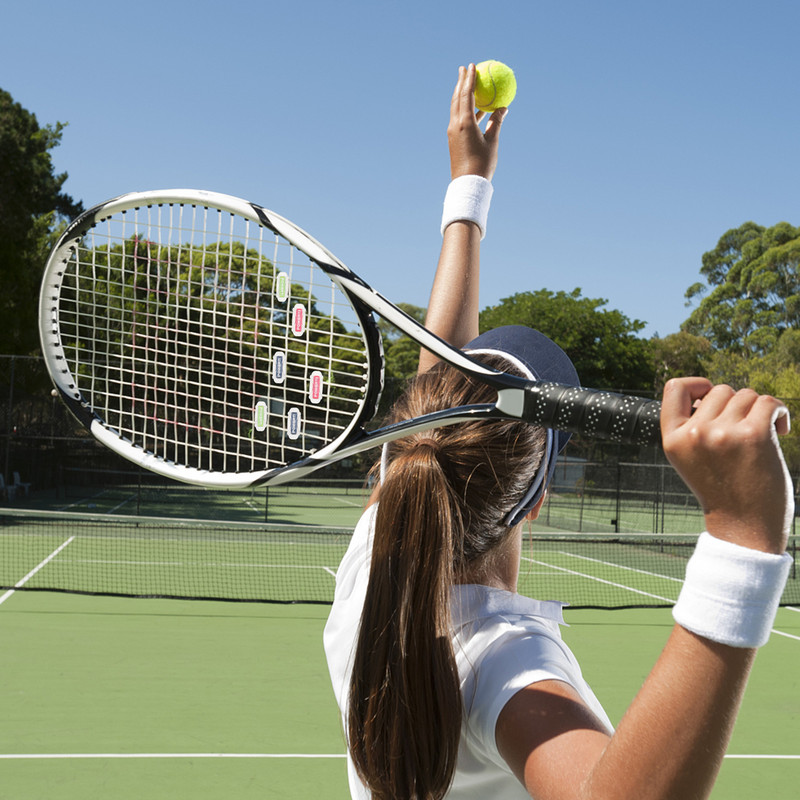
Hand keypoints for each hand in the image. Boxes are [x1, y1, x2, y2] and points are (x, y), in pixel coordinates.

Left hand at [448, 64, 506, 179]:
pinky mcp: (454, 139)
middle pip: (457, 97)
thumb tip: (503, 108)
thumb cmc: (482, 163)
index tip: (471, 66)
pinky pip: (459, 118)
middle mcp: (455, 125)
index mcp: (465, 123)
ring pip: (456, 107)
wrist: (467, 183)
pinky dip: (465, 109)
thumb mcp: (492, 141)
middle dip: (461, 82)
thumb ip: (497, 122)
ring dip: (461, 94)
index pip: (466, 95)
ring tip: (466, 83)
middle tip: (464, 69)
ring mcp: (453, 132)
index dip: (469, 79)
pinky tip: (473, 108)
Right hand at [661, 377, 793, 553]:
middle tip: (743, 431)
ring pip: (745, 395)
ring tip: (762, 434)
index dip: (696, 385)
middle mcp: (694, 434)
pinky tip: (781, 429)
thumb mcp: (690, 459)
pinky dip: (779, 412)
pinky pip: (768, 402)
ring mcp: (723, 434)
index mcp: (673, 439)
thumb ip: (693, 427)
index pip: (674, 388)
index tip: (710, 397)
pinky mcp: (753, 435)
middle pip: (720, 390)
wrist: (744, 527)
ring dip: (758, 410)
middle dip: (736, 406)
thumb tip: (711, 392)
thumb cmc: (722, 491)